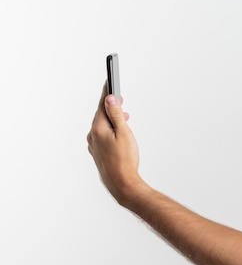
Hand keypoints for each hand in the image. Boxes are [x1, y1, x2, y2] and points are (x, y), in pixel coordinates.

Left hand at [87, 83, 144, 203]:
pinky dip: (110, 129)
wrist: (122, 183)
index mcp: (98, 129)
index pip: (102, 105)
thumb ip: (116, 115)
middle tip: (120, 97)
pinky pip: (102, 135)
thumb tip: (109, 99)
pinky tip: (118, 132)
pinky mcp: (98, 153)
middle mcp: (92, 136)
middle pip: (101, 115)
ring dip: (112, 119)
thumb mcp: (124, 133)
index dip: (107, 93)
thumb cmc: (125, 160)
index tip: (109, 81)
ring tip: (123, 115)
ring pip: (102, 126)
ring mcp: (94, 145)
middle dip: (111, 106)